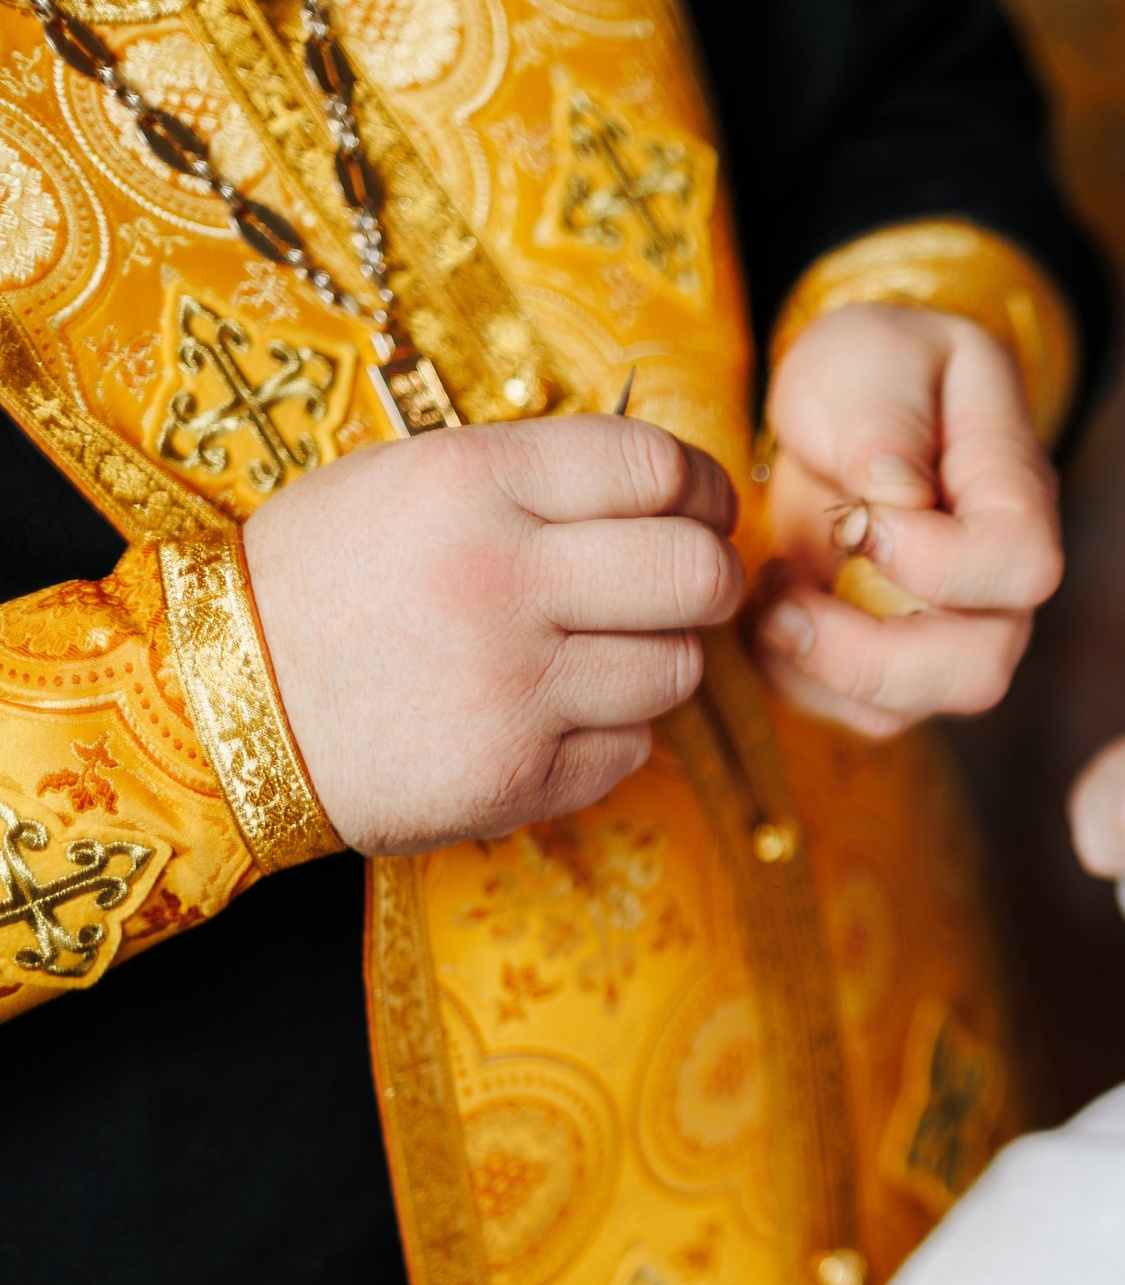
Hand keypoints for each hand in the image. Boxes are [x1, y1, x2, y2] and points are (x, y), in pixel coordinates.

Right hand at [243, 415, 742, 855]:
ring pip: (677, 669)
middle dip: (711, 579)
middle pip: (696, 572)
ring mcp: (512, 686)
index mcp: (473, 482)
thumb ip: (535, 480)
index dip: (706, 489)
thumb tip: (670, 489)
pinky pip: (631, 750)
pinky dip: (608, 736)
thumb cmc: (322, 581)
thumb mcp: (406, 482)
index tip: (708, 509)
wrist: (213, 703)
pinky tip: (546, 717)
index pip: (656, 466)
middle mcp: (501, 579)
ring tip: (593, 655)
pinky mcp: (515, 777)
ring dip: (656, 661)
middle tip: (690, 587)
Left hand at [754, 303, 1061, 738]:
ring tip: (770, 602)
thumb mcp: (872, 355)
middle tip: (784, 602)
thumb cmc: (875, 368)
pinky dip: (798, 681)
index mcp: (1014, 491)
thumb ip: (886, 419)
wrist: (852, 405)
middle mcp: (998, 581)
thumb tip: (896, 498)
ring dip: (822, 672)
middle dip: (868, 655)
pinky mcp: (896, 663)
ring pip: (916, 706)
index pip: (1022, 564)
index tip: (856, 519)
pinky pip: (859, 714)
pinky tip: (768, 615)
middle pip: (980, 668)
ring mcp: (952, 630)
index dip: (937, 562)